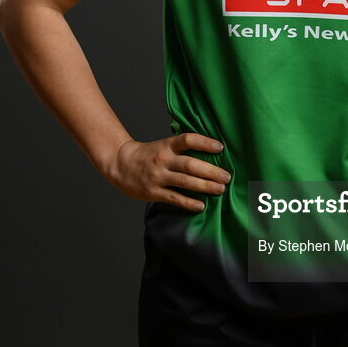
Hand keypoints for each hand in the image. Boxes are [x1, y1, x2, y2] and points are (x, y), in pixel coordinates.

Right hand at [104, 132, 230, 211]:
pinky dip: (188, 203)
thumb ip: (181, 148)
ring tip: (220, 189)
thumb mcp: (163, 145)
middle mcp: (163, 160)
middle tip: (227, 177)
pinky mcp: (153, 192)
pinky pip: (174, 198)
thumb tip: (210, 152)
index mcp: (167, 145)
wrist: (120, 164)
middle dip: (211, 171)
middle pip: (190, 164)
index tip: (220, 148)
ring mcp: (158, 176)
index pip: (188, 140)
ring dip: (205, 186)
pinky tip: (201, 206)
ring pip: (185, 182)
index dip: (205, 143)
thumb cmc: (148, 155)